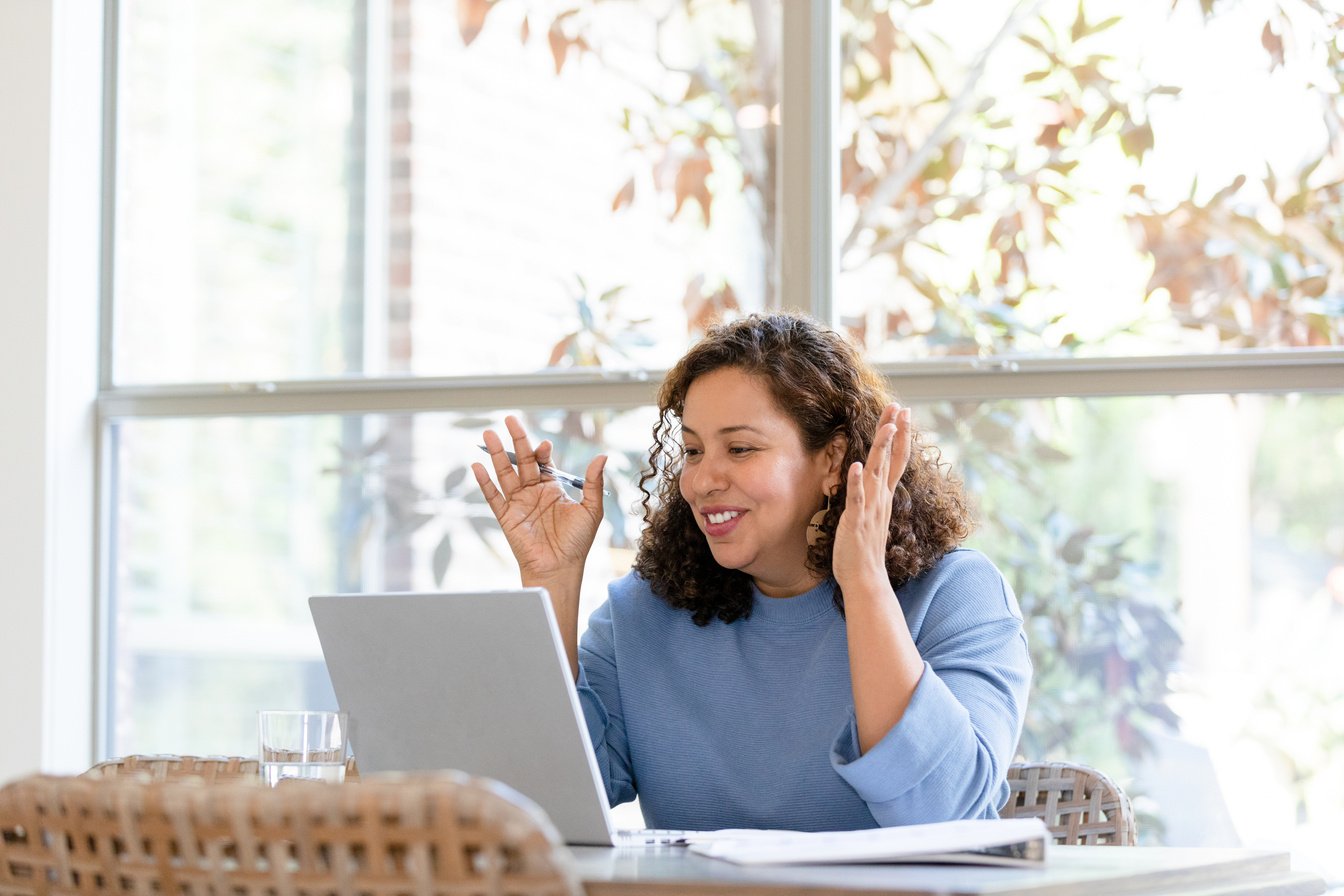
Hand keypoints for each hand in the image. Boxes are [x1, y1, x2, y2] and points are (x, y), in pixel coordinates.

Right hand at [471, 415, 606, 589]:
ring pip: (505, 473)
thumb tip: (602, 455)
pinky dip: (484, 481)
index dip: (542, 451)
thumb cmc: (577, 543)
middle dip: (516, 440)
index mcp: (553, 488)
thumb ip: (593, 482)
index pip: (544, 461)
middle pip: (522, 461)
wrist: (560, 568)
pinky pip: (493, 496)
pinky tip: (477, 465)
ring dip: (497, 454)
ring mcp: (518, 503)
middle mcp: (533, 492)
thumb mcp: (591, 510)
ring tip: (488, 434)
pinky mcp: (506, 517)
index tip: (544, 444)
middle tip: (509, 419)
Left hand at [831, 403, 911, 591]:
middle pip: (890, 459)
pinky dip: (857, 483)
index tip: (903, 412)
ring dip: (881, 450)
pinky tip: (857, 466)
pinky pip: (857, 500)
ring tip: (886, 427)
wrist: (865, 578)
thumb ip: (872, 494)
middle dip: (894, 432)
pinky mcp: (856, 522)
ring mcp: (870, 510)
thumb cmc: (864, 547)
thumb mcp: (870, 513)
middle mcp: (880, 499)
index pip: (895, 460)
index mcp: (883, 496)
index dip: (900, 435)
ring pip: (877, 474)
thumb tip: (870, 475)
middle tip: (899, 407)